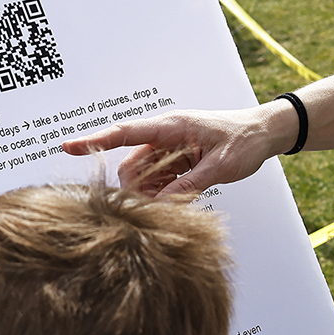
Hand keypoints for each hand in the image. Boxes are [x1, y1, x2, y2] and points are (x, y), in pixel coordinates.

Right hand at [61, 103, 292, 195]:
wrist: (264, 133)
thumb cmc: (245, 141)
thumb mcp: (220, 167)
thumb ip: (190, 185)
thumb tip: (161, 205)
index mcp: (172, 126)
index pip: (125, 133)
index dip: (95, 141)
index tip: (69, 145)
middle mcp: (166, 135)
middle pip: (132, 163)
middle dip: (135, 187)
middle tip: (155, 208)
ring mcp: (171, 148)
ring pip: (144, 174)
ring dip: (151, 193)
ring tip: (174, 204)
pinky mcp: (178, 159)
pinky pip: (159, 178)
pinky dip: (163, 192)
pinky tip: (176, 201)